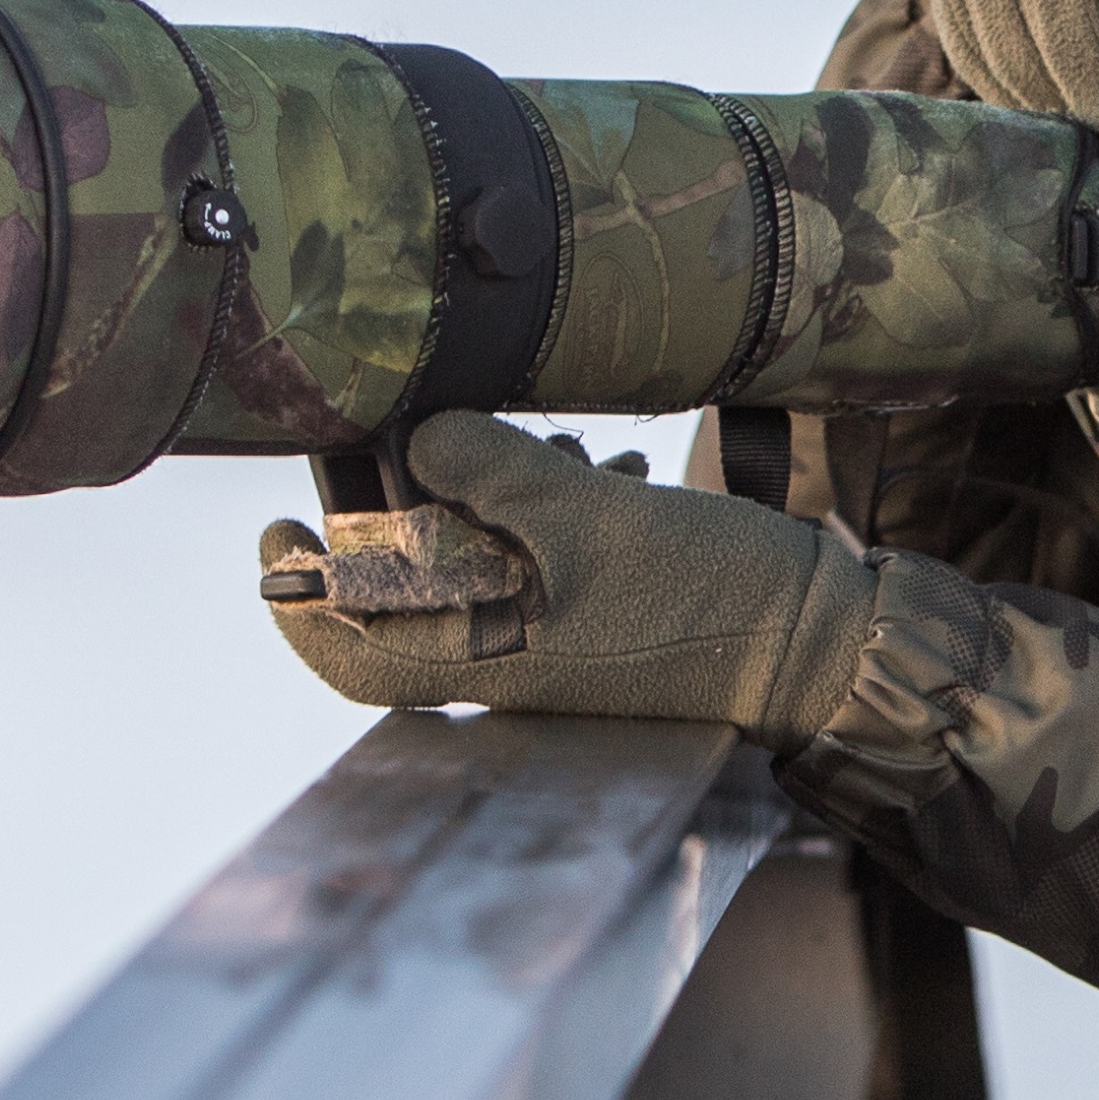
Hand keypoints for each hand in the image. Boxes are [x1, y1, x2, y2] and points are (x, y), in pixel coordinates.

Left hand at [258, 412, 886, 743]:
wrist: (817, 637)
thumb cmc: (707, 594)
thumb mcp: (589, 516)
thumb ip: (494, 472)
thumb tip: (420, 437)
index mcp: (490, 662)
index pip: (351, 659)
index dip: (300, 602)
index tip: (280, 528)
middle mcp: (508, 660)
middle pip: (407, 594)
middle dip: (411, 510)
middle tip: (417, 442)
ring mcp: (554, 639)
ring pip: (476, 565)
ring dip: (494, 497)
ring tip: (553, 449)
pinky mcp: (598, 612)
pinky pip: (539, 559)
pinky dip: (551, 507)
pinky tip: (600, 467)